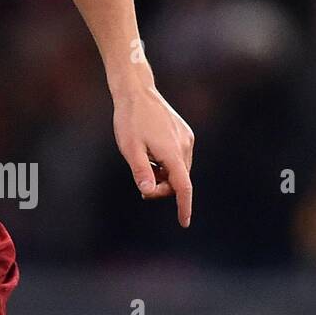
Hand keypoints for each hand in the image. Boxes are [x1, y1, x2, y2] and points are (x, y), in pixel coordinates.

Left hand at [114, 84, 194, 226]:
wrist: (137, 92)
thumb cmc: (129, 120)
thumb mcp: (130, 148)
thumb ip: (141, 171)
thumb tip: (149, 191)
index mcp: (173, 152)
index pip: (183, 187)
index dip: (184, 206)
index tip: (184, 222)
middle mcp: (185, 146)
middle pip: (179, 180)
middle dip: (163, 188)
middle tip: (142, 189)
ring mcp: (186, 139)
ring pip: (178, 169)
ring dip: (164, 176)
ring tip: (143, 165)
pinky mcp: (184, 133)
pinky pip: (178, 157)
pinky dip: (167, 164)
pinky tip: (151, 155)